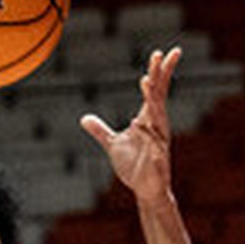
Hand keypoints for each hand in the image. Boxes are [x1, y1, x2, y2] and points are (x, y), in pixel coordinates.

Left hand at [81, 48, 180, 205]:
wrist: (145, 190)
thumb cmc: (134, 166)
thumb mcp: (113, 145)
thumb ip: (100, 130)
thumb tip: (84, 118)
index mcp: (148, 120)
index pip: (155, 91)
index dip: (156, 73)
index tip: (158, 53)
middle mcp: (157, 125)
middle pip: (159, 96)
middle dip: (160, 75)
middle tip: (160, 54)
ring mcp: (159, 140)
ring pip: (157, 115)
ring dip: (151, 98)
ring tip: (146, 81)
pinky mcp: (157, 157)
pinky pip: (154, 142)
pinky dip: (150, 132)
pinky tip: (141, 122)